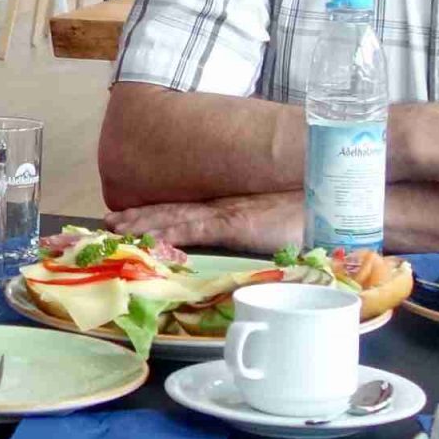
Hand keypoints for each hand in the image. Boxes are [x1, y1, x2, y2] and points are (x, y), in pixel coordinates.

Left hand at [105, 193, 302, 256]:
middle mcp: (221, 206)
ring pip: (174, 219)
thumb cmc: (312, 214)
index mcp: (229, 207)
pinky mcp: (234, 223)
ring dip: (142, 224)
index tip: (126, 217)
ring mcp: (226, 213)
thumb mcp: (279, 222)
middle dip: (137, 217)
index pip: (183, 210)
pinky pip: (194, 228)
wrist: (333, 202)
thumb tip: (251, 232)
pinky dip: (168, 232)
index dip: (153, 213)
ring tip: (114, 227)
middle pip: (170, 211)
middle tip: (105, 222)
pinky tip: (147, 236)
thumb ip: (260, 224)